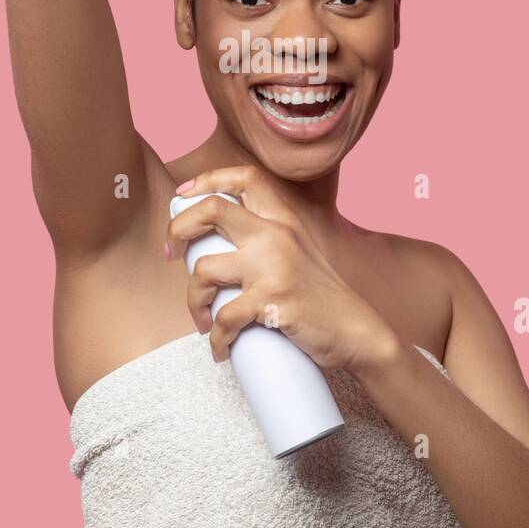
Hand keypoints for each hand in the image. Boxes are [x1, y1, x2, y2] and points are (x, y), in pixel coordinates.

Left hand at [165, 165, 397, 376]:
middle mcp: (277, 235)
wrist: (358, 332)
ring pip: (204, 270)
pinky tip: (221, 349)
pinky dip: (215, 339)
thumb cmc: (322, 298)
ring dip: (192, 301)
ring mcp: (274, 267)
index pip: (243, 178)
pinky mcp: (273, 301)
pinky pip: (223, 318)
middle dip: (176, 228)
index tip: (182, 196)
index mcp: (283, 220)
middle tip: (171, 255)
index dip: (206, 179)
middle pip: (210, 209)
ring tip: (201, 320)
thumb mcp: (297, 254)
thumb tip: (212, 246)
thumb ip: (266, 242)